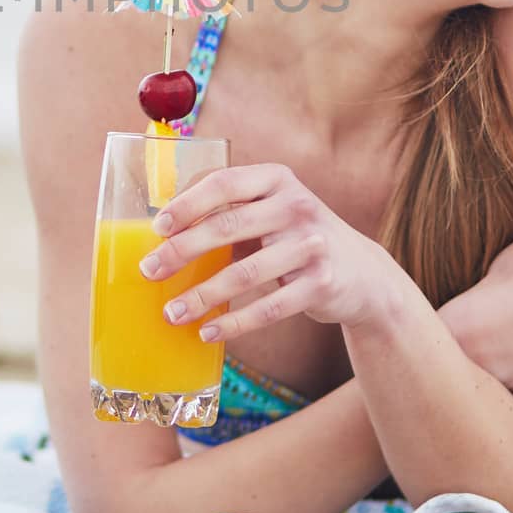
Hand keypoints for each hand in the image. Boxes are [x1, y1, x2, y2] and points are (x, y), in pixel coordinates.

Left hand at [139, 163, 391, 336]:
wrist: (362, 273)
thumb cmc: (295, 238)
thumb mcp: (272, 210)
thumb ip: (230, 210)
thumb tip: (162, 229)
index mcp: (277, 179)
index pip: (224, 183)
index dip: (187, 204)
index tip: (157, 228)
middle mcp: (297, 206)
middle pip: (227, 227)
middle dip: (181, 251)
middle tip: (149, 271)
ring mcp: (312, 245)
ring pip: (244, 273)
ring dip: (201, 296)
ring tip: (171, 313)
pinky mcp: (322, 284)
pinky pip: (268, 308)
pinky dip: (234, 323)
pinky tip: (208, 333)